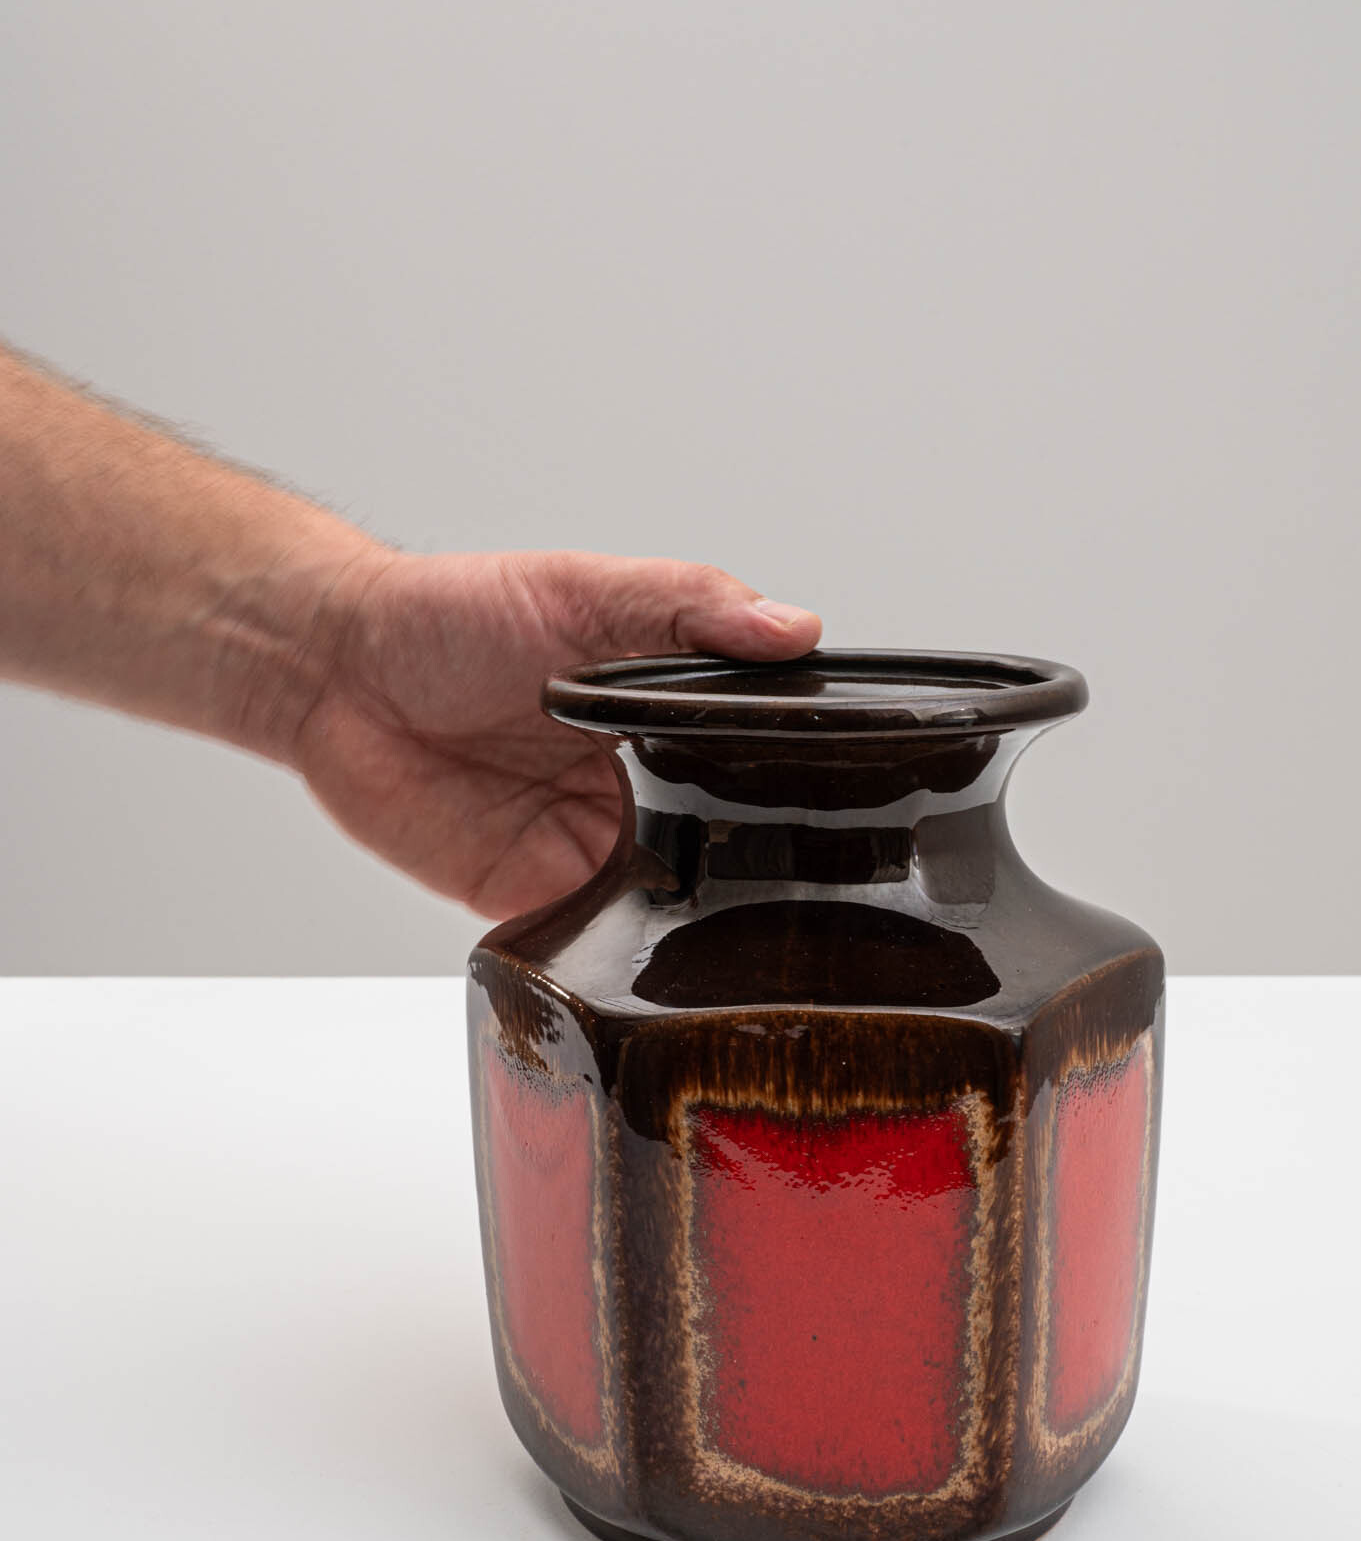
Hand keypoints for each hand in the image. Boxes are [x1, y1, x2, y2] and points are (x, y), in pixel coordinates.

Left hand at [294, 550, 820, 917]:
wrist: (336, 671)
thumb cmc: (453, 615)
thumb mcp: (587, 589)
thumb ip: (688, 606)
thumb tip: (791, 628)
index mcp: (667, 715)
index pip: (758, 760)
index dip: (798, 782)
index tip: (845, 797)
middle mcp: (638, 788)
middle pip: (726, 842)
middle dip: (754, 862)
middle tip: (794, 875)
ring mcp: (589, 848)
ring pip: (671, 904)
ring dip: (692, 913)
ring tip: (718, 910)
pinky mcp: (534, 900)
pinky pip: (591, 943)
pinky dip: (613, 950)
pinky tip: (636, 942)